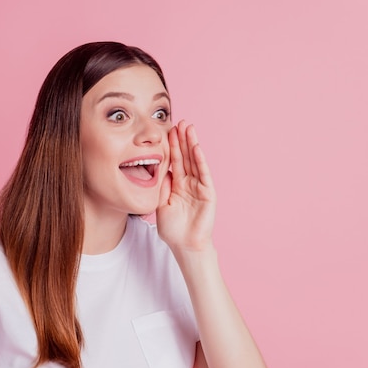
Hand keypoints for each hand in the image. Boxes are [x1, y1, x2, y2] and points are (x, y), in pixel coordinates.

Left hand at [157, 120, 216, 254]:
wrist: (185, 245)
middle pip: (185, 156)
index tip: (167, 130)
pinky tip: (196, 148)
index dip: (172, 146)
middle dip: (182, 139)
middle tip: (179, 121)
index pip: (175, 161)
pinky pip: (203, 174)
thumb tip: (160, 168)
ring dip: (192, 144)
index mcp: (177, 185)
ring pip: (195, 161)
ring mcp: (199, 187)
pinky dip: (200, 160)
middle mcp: (189, 183)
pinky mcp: (208, 193)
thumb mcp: (160, 204)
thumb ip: (161, 186)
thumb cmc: (172, 229)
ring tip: (189, 128)